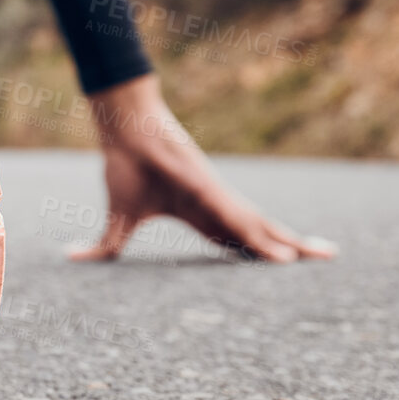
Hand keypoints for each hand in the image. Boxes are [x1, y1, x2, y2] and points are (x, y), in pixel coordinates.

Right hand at [70, 74, 336, 263]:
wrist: (126, 131)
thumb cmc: (125, 168)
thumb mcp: (117, 219)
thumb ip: (105, 246)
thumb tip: (72, 258)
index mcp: (199, 215)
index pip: (234, 241)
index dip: (257, 255)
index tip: (281, 268)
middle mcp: (216, 207)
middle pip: (260, 232)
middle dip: (291, 246)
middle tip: (326, 258)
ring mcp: (217, 198)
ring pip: (260, 227)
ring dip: (289, 244)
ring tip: (323, 256)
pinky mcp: (211, 189)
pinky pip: (239, 220)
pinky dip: (260, 237)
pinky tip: (282, 252)